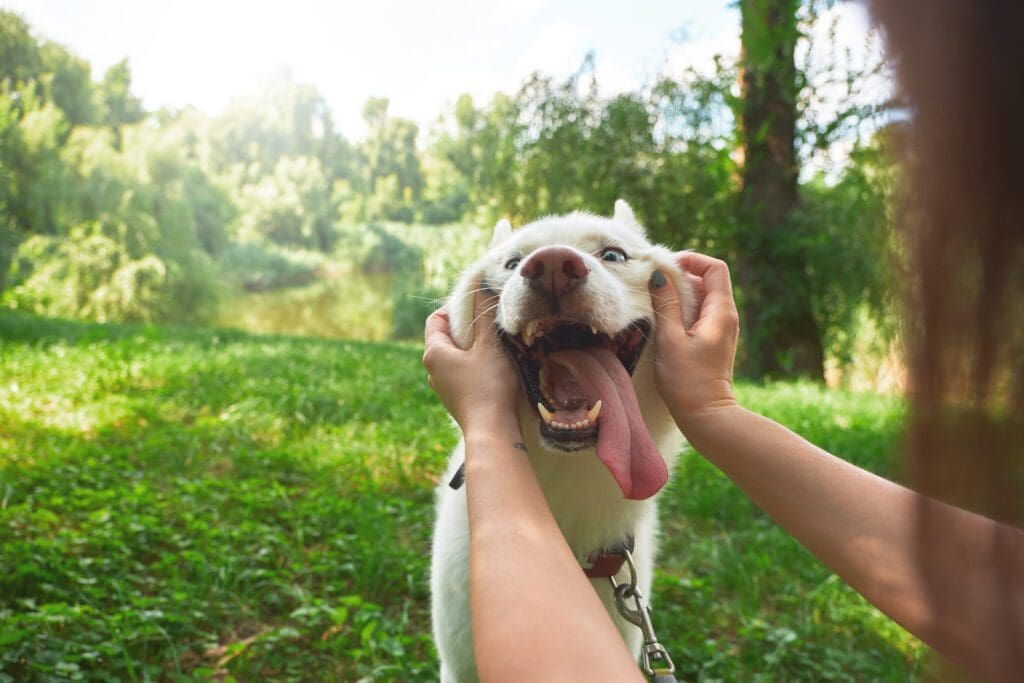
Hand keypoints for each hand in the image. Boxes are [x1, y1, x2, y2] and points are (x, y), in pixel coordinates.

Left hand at [423, 286, 520, 436]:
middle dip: (468, 327)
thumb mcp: (489, 346)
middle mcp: (432, 370)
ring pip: (456, 356)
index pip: (436, 319)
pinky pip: (462, 372)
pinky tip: (496, 367)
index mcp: (433, 353)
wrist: (492, 431)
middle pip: (447, 337)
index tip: (479, 305)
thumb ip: (484, 316)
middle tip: (492, 322)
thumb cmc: (488, 385)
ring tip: (497, 344)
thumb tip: (480, 288)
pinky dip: (476, 365)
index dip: (456, 307)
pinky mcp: (456, 399)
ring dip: (474, 347)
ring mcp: (443, 387)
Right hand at [649, 252, 738, 432]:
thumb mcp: (671, 340)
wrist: (706, 415)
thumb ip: (665, 305)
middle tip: (653, 283)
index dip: (692, 260)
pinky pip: (699, 313)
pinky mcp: (712, 340)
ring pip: (701, 296)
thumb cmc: (687, 381)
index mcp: (721, 312)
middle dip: (681, 276)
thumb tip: (659, 276)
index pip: (715, 267)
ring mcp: (721, 328)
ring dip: (679, 293)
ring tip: (654, 301)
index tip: (666, 268)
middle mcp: (726, 316)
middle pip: (707, 280)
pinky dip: (682, 309)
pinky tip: (663, 320)